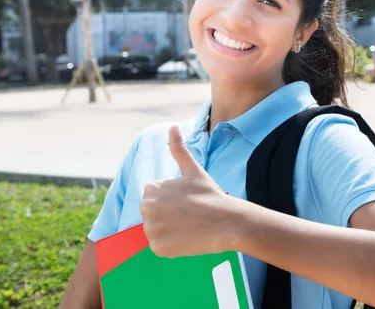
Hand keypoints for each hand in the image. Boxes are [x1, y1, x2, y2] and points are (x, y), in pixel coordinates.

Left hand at [140, 125, 239, 257]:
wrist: (227, 222)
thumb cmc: (210, 195)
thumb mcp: (193, 170)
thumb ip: (178, 149)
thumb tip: (172, 127)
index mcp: (152, 189)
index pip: (153, 197)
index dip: (170, 200)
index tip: (186, 202)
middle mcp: (147, 208)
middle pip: (151, 214)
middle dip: (166, 215)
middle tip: (188, 215)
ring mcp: (152, 229)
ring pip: (155, 231)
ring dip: (168, 231)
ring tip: (188, 226)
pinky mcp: (158, 247)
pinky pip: (159, 247)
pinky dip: (170, 246)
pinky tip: (186, 239)